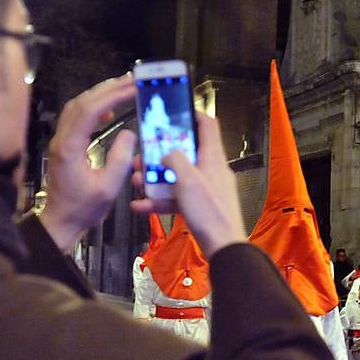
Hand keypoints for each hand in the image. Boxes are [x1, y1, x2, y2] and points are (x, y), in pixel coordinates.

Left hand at [39, 74, 138, 251]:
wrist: (60, 222)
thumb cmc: (83, 209)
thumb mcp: (108, 188)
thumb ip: (120, 159)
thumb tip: (129, 133)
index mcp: (70, 147)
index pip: (90, 111)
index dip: (113, 96)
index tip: (133, 88)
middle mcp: (62, 139)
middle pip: (81, 102)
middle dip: (107, 88)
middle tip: (131, 80)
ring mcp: (61, 140)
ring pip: (77, 107)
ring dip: (99, 94)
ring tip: (122, 87)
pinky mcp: (64, 145)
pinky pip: (76, 117)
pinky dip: (93, 107)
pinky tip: (108, 110)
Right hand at [130, 111, 246, 256]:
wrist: (222, 247)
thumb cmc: (209, 211)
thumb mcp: (187, 179)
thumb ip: (174, 159)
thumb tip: (166, 154)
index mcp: (212, 157)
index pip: (207, 125)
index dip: (191, 115)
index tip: (173, 112)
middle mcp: (210, 170)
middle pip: (184, 153)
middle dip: (160, 154)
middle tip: (142, 156)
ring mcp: (204, 189)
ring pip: (176, 177)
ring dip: (155, 178)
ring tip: (137, 181)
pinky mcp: (199, 206)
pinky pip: (176, 198)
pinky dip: (159, 200)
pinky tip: (140, 205)